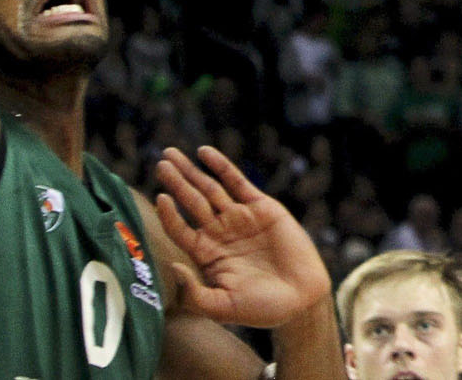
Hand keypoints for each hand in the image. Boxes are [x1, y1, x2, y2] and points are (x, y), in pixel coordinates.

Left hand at [154, 145, 330, 327]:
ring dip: (191, 172)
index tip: (159, 198)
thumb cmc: (262, 309)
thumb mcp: (222, 307)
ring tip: (170, 155)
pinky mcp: (261, 207)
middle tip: (160, 163)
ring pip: (210, 188)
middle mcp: (220, 233)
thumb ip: (194, 293)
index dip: (169, 214)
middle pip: (191, 202)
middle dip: (175, 182)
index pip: (180, 229)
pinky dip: (221, 166)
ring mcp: (239, 218)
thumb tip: (171, 267)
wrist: (302, 297)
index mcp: (207, 255)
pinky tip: (204, 152)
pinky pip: (237, 182)